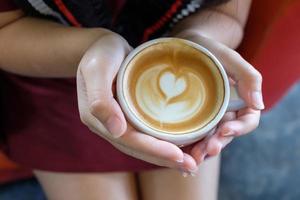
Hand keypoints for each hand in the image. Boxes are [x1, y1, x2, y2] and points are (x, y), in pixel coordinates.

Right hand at [77, 33, 197, 171]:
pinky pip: (146, 133)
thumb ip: (100, 99)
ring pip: (143, 144)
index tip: (179, 156)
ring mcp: (118, 121)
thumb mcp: (97, 69)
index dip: (154, 150)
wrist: (103, 45)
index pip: (129, 141)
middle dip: (164, 159)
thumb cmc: (100, 53)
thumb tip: (116, 131)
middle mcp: (108, 125)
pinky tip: (179, 145)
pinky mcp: (128, 115)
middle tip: (191, 166)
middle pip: (138, 148)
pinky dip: (162, 142)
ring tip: (189, 162)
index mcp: (98, 118)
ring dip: (165, 155)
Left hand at [177, 34, 263, 164]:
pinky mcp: (193, 117)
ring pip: (210, 138)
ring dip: (203, 150)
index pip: (247, 120)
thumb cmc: (210, 50)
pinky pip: (194, 134)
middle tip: (205, 152)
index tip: (225, 130)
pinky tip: (181, 155)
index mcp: (240, 100)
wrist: (186, 46)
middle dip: (217, 144)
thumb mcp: (230, 58)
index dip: (239, 129)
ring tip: (192, 158)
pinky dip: (190, 146)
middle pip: (226, 135)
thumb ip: (249, 78)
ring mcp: (209, 116)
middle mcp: (226, 111)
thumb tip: (259, 105)